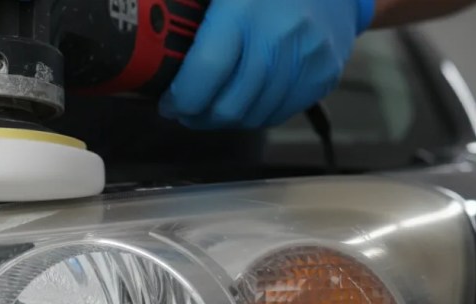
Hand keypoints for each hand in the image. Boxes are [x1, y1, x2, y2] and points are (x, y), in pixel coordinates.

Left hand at [159, 0, 375, 128]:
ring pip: (253, 116)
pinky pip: (279, 114)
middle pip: (229, 105)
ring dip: (225, 120)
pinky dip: (255, 115)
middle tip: (185, 112)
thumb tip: (151, 33)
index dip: (181, 98)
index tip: (168, 103)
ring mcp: (306, 58)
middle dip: (198, 116)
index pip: (206, 71)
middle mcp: (278, 36)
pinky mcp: (324, 75)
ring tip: (210, 109)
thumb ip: (186, 8)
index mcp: (244, 10)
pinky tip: (242, 102)